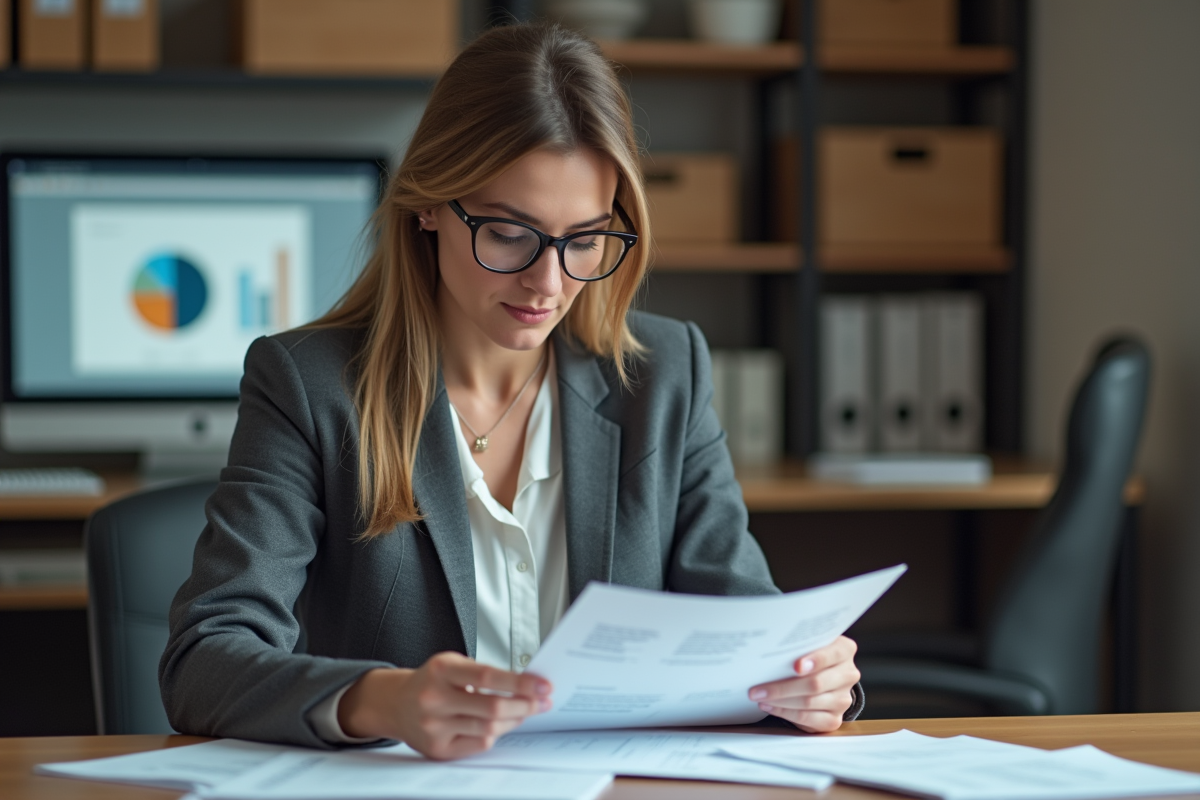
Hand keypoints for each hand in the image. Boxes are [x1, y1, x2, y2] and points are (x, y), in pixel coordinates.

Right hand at [338, 652, 552, 758]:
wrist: (396, 704)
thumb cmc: (431, 681)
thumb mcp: (452, 665)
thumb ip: (485, 673)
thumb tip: (527, 685)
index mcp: (440, 670)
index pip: (487, 676)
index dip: (519, 682)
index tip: (542, 684)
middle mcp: (434, 699)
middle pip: (491, 708)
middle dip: (525, 705)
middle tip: (543, 700)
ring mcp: (433, 727)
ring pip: (488, 729)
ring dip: (515, 720)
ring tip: (527, 711)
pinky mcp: (437, 749)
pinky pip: (478, 744)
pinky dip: (495, 734)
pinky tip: (501, 725)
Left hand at [748, 635, 858, 732]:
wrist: (822, 676)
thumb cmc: (809, 656)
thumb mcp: (809, 645)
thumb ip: (799, 646)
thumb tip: (769, 652)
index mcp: (845, 650)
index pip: (833, 654)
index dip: (815, 660)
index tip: (796, 666)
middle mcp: (848, 674)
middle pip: (816, 683)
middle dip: (783, 687)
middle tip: (758, 689)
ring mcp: (843, 699)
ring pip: (809, 702)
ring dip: (780, 701)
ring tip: (760, 697)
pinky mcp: (834, 719)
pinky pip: (807, 718)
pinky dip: (785, 713)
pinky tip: (770, 707)